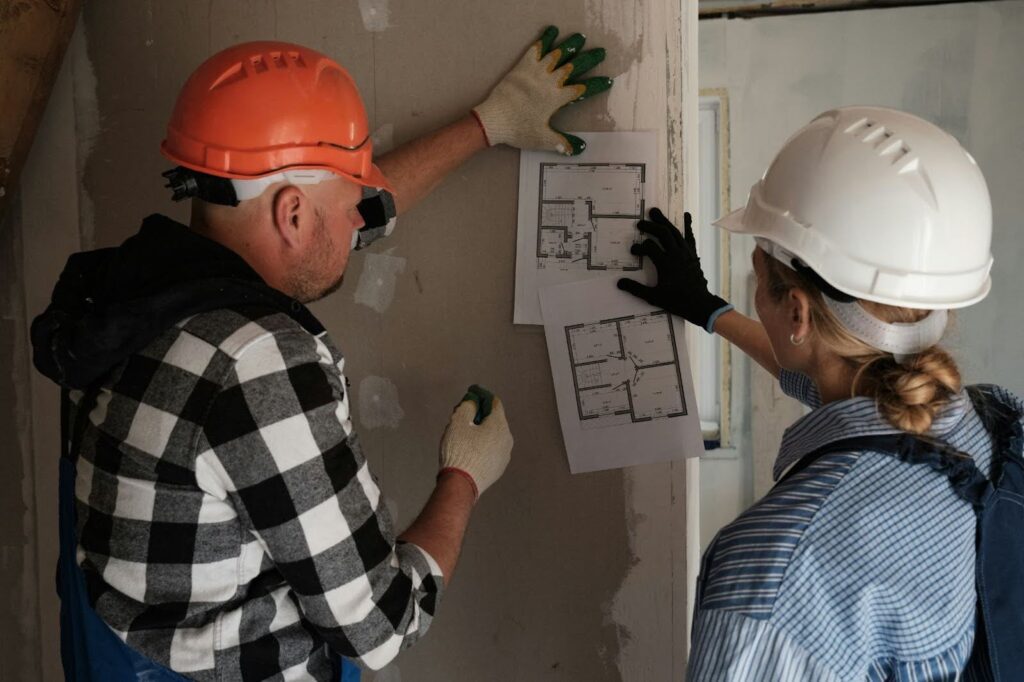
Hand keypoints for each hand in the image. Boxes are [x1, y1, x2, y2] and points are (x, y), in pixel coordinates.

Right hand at [439, 394, 512, 498]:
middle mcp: (507, 438)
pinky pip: (492, 449)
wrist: (461, 484)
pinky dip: (483, 444)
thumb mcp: (458, 422)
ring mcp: (505, 455)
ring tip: (465, 432)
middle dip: (480, 413)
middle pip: (495, 419)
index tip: (471, 393)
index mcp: (499, 425)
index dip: (481, 395)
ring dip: (482, 430)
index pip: (494, 402)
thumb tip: (473, 402)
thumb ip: (467, 407)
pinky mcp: (499, 468)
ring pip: (494, 435)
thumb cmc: (458, 450)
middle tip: (465, 412)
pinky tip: (470, 448)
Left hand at [472, 26, 612, 155]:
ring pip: (557, 54)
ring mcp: (536, 72)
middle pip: (574, 66)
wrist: (494, 119)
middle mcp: (550, 82)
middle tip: (601, 52)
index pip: (582, 89)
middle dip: (589, 59)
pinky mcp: (522, 66)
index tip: (608, 80)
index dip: (597, 84)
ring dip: (570, 45)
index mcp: (557, 98)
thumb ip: (562, 143)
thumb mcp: (543, 139)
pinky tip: (552, 31)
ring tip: (581, 37)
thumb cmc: (519, 129)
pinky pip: (536, 49)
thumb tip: (580, 149)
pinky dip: (545, 39)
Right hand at [617, 208, 731, 332]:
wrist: (699, 304)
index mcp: (666, 264)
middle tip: (640, 223)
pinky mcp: (693, 254)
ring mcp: (686, 253)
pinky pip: (689, 237)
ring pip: (674, 232)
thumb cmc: (676, 301)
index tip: (633, 250)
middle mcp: (676, 254)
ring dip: (664, 221)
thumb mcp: (654, 297)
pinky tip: (686, 215)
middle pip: (662, 234)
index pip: (649, 248)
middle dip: (650, 227)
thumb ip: (636, 289)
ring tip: (655, 212)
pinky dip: (687, 225)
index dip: (639, 247)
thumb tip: (619, 282)